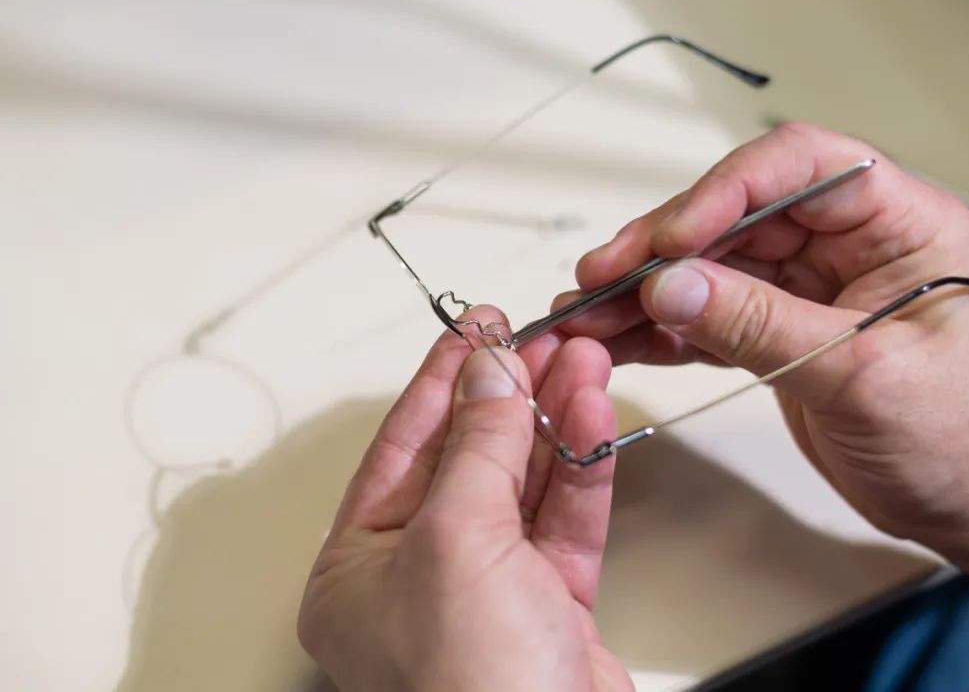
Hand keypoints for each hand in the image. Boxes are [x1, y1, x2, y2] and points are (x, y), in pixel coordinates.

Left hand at [297, 307, 632, 691]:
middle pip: (468, 458)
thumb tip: (487, 373)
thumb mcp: (456, 541)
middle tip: (538, 337)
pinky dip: (582, 463)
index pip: (400, 448)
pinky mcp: (551, 605)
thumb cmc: (470, 691)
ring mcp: (490, 590)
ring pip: (524, 482)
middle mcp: (420, 578)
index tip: (474, 328)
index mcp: (359, 569)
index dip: (440, 380)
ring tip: (577, 360)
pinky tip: (592, 413)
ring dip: (553, 418)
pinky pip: (564, 518)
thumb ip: (475, 447)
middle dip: (508, 393)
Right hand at [557, 122, 968, 568]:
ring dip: (643, 293)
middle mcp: (843, 242)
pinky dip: (658, 333)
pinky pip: (707, 319)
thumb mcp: (860, 375)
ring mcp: (804, 287)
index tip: (671, 239)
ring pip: (708, 269)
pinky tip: (613, 343)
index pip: (800, 165)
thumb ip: (760, 326)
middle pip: (734, 217)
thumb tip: (669, 286)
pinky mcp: (774, 331)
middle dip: (661, 249)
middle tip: (599, 278)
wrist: (966, 506)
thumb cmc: (957, 438)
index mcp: (896, 222)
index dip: (726, 190)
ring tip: (582, 315)